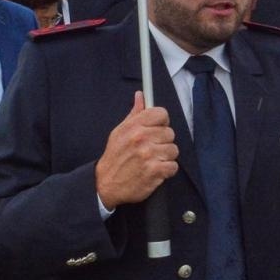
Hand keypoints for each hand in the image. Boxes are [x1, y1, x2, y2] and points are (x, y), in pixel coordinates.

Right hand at [94, 92, 179, 209]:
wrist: (105, 183)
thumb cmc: (115, 156)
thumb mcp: (120, 132)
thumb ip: (134, 114)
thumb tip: (141, 95)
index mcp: (134, 126)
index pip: (161, 113)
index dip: (162, 121)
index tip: (157, 128)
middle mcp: (142, 138)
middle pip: (170, 132)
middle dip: (163, 141)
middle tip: (151, 149)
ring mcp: (149, 155)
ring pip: (173, 150)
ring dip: (165, 157)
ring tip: (152, 161)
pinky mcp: (155, 171)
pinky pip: (173, 166)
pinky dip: (166, 170)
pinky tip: (155, 171)